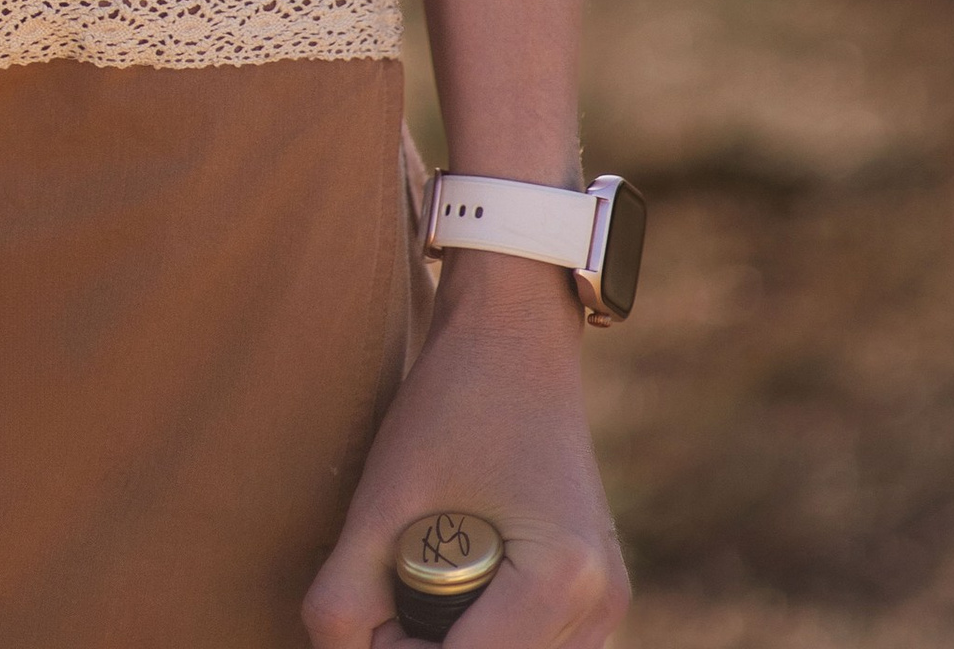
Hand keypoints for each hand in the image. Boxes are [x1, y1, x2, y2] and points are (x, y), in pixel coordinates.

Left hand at [304, 259, 627, 648]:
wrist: (515, 335)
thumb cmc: (451, 402)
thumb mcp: (384, 497)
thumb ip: (346, 595)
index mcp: (560, 580)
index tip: (369, 611)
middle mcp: (600, 605)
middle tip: (386, 599)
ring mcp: (607, 606)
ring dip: (458, 645)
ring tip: (415, 588)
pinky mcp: (598, 598)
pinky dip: (488, 637)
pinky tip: (452, 593)